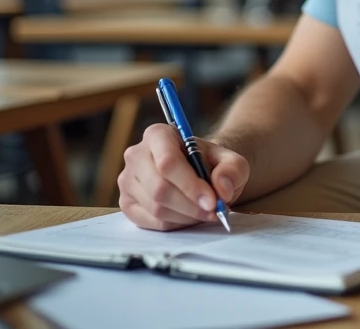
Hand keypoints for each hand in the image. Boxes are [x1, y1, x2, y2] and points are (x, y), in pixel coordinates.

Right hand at [118, 124, 249, 230]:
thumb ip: (232, 170)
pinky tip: (190, 217)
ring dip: (186, 216)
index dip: (191, 186)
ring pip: (156, 207)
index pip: (168, 162)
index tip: (213, 202)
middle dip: (191, 205)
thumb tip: (222, 189)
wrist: (197, 170)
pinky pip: (150, 221)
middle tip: (214, 212)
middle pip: (159, 188)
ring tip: (205, 213)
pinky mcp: (126, 203)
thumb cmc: (211, 163)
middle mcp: (136, 155)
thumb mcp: (231, 160)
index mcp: (158, 134)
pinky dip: (175, 224)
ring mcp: (128, 180)